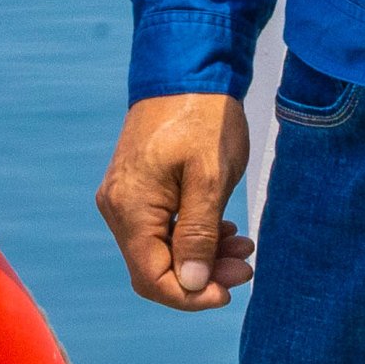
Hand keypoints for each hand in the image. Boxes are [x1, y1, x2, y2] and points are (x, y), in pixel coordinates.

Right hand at [96, 92, 254, 310]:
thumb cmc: (203, 116)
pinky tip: (225, 230)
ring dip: (202, 256)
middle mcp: (117, 206)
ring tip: (244, 247)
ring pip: (160, 249)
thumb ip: (199, 234)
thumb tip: (191, 285)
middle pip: (154, 267)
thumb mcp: (211, 176)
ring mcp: (124, 197)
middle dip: (202, 276)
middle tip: (247, 266)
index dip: (190, 296)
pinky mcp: (137, 188)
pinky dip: (193, 236)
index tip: (231, 290)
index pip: (151, 278)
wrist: (187, 67)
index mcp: (130, 206)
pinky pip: (161, 228)